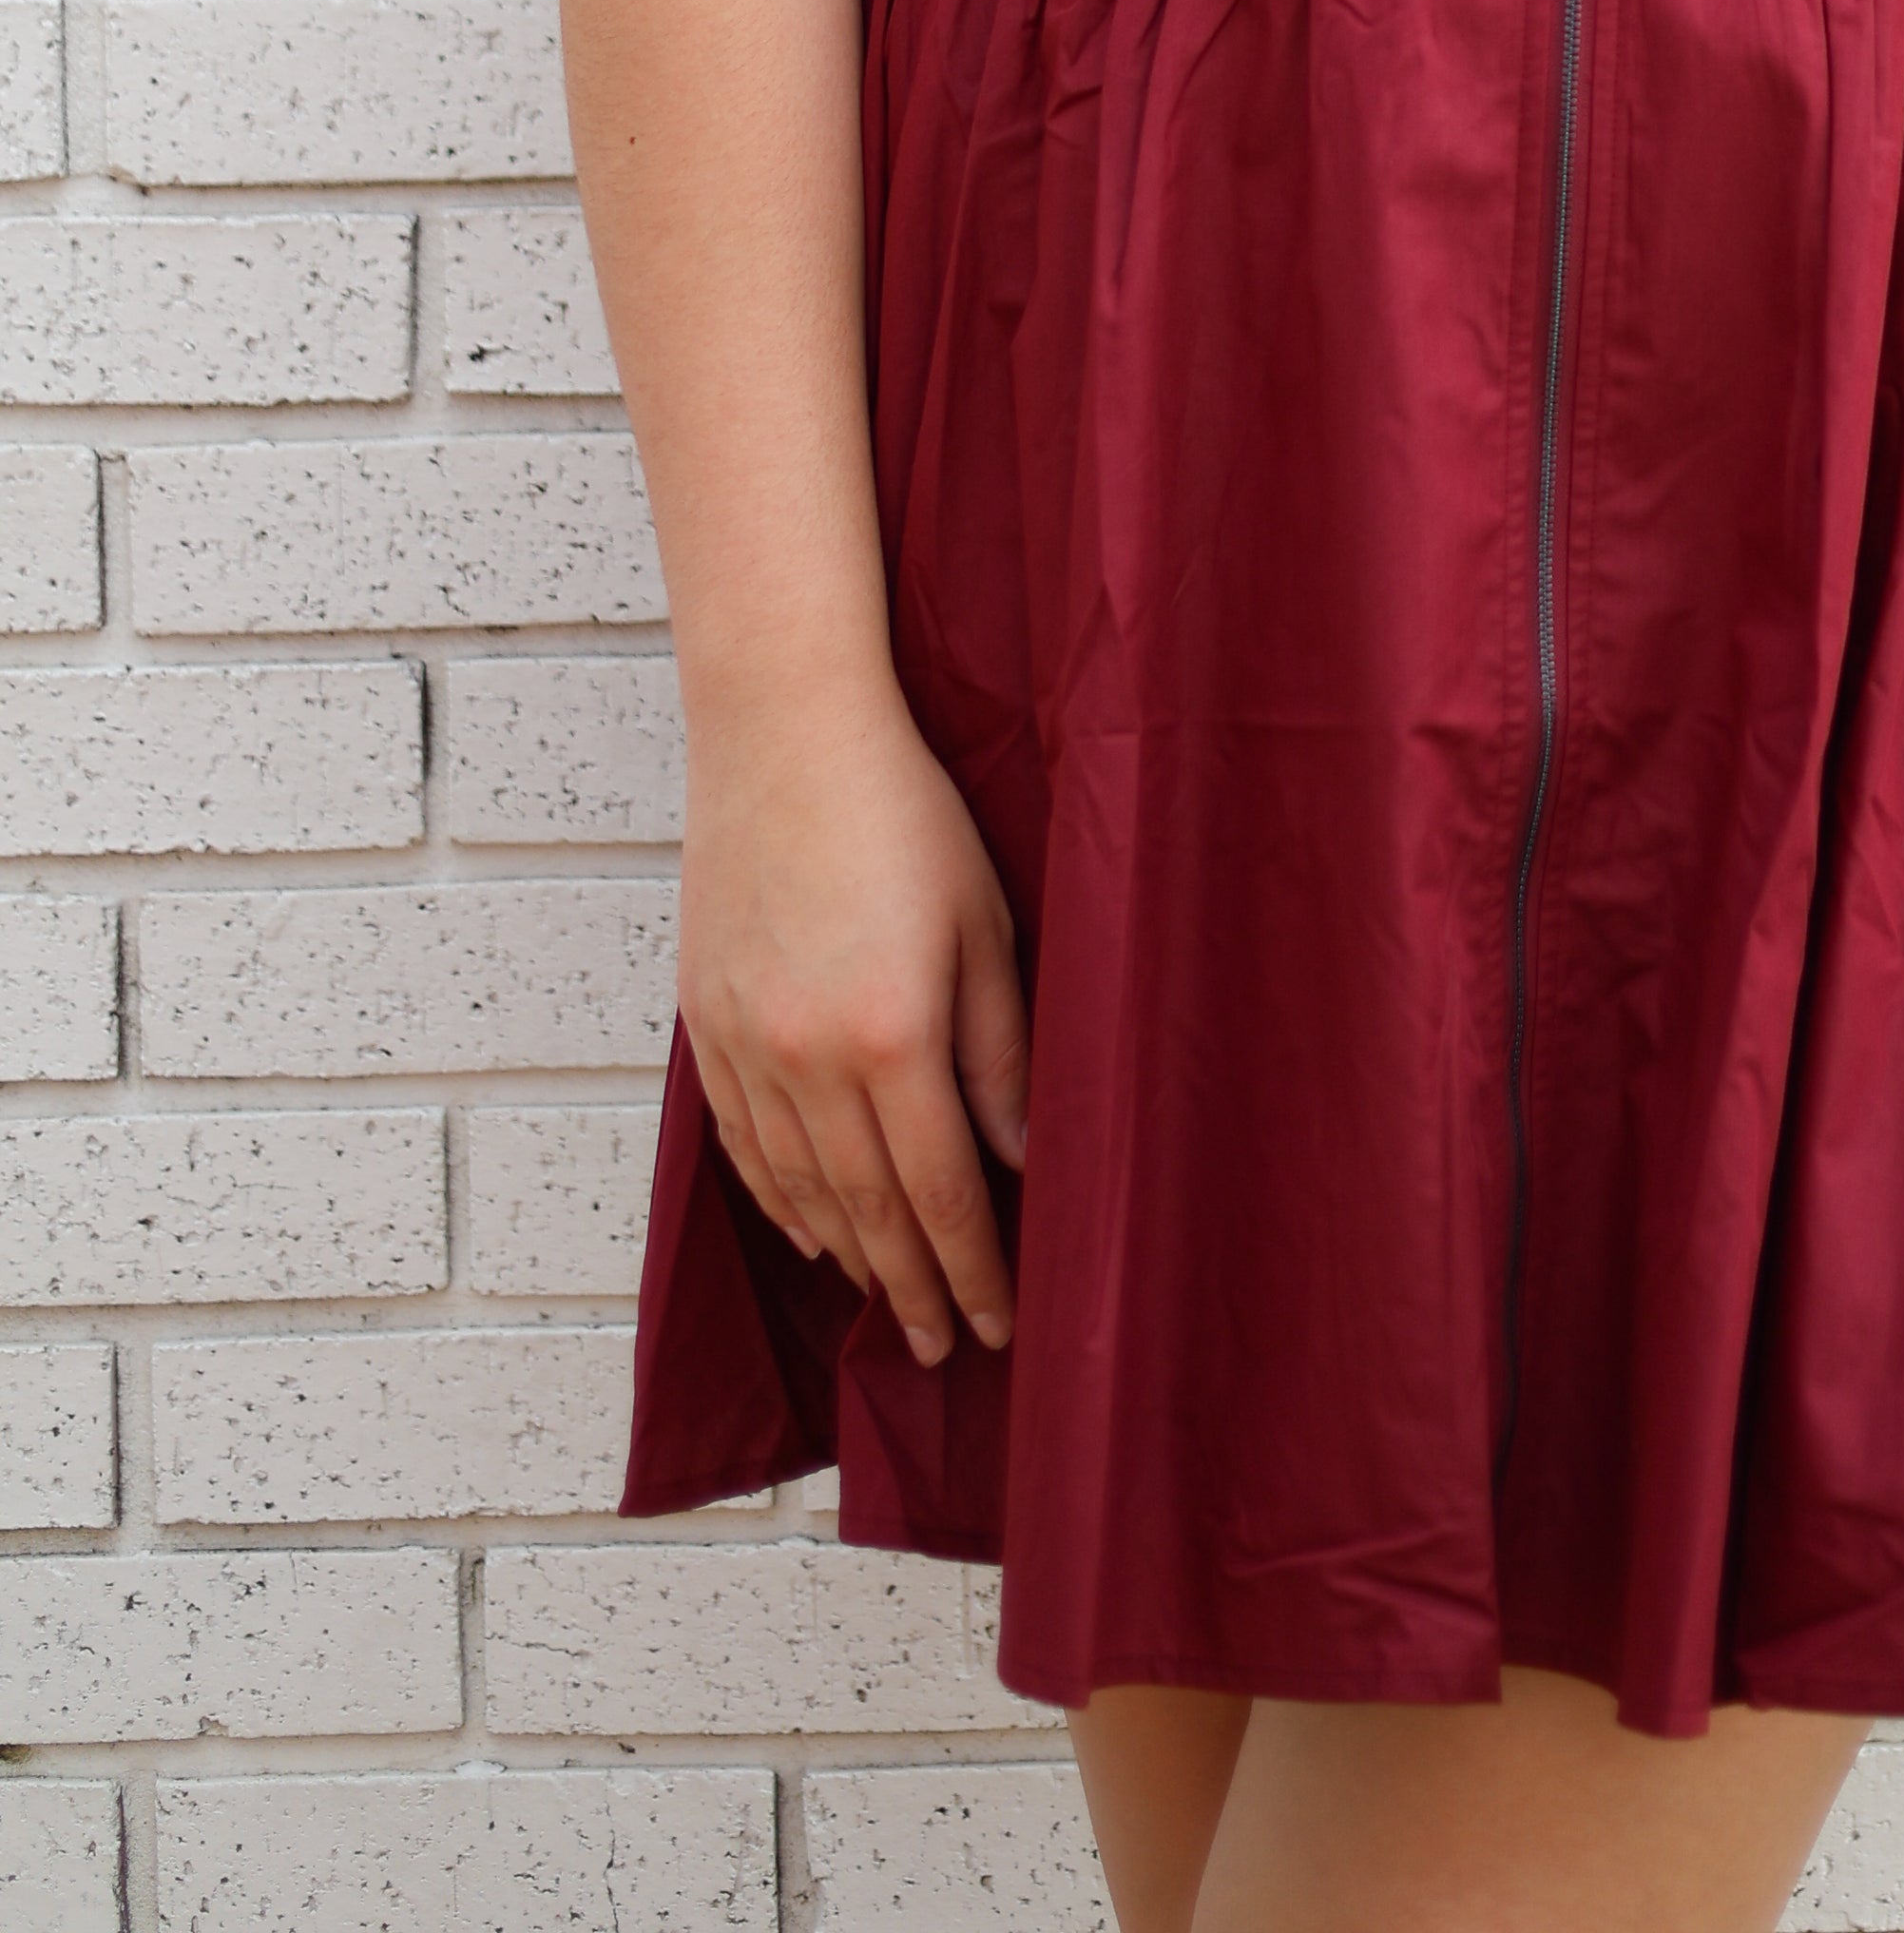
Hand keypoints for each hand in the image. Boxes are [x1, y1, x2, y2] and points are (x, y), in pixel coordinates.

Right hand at [677, 682, 1029, 1369]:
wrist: (784, 733)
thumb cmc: (904, 811)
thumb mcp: (983, 923)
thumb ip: (1000, 1049)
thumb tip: (1019, 1159)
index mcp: (892, 1035)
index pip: (942, 1191)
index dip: (972, 1268)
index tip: (998, 1326)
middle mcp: (809, 1059)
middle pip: (868, 1210)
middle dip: (914, 1287)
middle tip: (946, 1347)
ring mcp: (746, 1046)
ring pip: (799, 1189)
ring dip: (849, 1257)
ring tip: (889, 1301)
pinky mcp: (706, 1023)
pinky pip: (742, 1144)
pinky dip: (779, 1201)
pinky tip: (811, 1232)